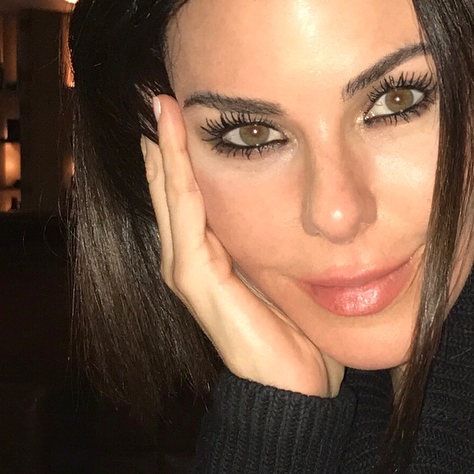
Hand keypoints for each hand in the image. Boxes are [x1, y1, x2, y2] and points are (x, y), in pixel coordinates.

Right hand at [143, 93, 344, 397]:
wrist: (295, 389)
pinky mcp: (195, 277)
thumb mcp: (291, 272)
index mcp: (212, 255)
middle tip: (161, 84)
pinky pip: (183, 210)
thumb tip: (314, 207)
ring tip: (159, 97)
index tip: (187, 100)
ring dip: (162, 143)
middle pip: (171, 183)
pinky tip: (167, 136)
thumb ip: (285, 241)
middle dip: (165, 137)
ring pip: (170, 190)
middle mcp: (189, 258)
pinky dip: (174, 170)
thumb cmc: (300, 335)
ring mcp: (187, 268)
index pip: (191, 190)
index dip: (185, 147)